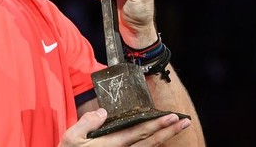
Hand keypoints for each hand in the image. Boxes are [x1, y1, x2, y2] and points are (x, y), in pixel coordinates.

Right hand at [59, 108, 190, 146]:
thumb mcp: (72, 137)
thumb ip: (87, 122)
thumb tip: (103, 112)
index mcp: (111, 144)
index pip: (139, 133)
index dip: (157, 125)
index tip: (171, 117)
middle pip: (150, 142)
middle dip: (168, 131)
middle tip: (183, 121)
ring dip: (164, 138)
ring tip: (177, 128)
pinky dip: (152, 146)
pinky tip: (159, 140)